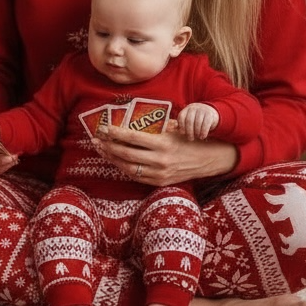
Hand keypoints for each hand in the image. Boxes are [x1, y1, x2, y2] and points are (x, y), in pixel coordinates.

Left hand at [95, 123, 235, 186]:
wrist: (209, 159)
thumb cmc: (190, 139)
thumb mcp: (175, 128)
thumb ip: (154, 128)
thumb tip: (129, 122)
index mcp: (163, 143)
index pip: (132, 137)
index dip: (115, 132)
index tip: (103, 127)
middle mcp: (160, 160)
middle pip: (125, 153)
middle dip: (107, 146)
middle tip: (95, 139)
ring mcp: (159, 173)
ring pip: (127, 167)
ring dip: (111, 158)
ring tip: (101, 149)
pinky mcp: (159, 182)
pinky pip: (135, 176)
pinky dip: (122, 168)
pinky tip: (114, 160)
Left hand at [177, 102, 219, 141]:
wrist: (209, 111)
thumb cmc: (195, 118)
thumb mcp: (188, 118)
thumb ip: (181, 123)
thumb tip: (173, 128)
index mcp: (186, 109)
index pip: (181, 117)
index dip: (181, 126)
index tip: (182, 133)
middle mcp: (193, 108)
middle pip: (189, 120)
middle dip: (189, 131)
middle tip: (190, 138)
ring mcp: (202, 110)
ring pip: (198, 123)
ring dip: (197, 132)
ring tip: (197, 137)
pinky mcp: (210, 114)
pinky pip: (206, 124)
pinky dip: (203, 132)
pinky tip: (202, 136)